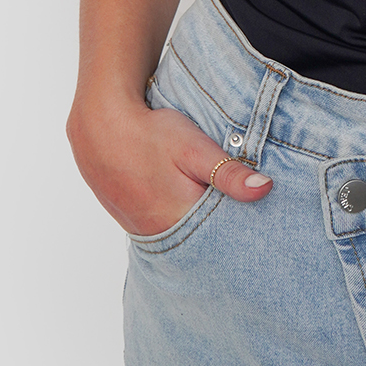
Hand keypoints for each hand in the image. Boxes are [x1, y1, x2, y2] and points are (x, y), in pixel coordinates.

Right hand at [67, 95, 272, 236]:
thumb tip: (265, 189)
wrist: (100, 126)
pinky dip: (177, 218)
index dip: (242, 225)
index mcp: (180, 220)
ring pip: (182, 233)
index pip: (222, 237)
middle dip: (221, 226)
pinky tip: (184, 200)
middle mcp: (160, 234)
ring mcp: (142, 229)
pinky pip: (163, 227)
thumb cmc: (150, 134)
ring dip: (198, 222)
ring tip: (212, 203)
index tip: (260, 218)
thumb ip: (229, 173)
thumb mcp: (196, 148)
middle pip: (202, 239)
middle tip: (240, 208)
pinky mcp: (131, 220)